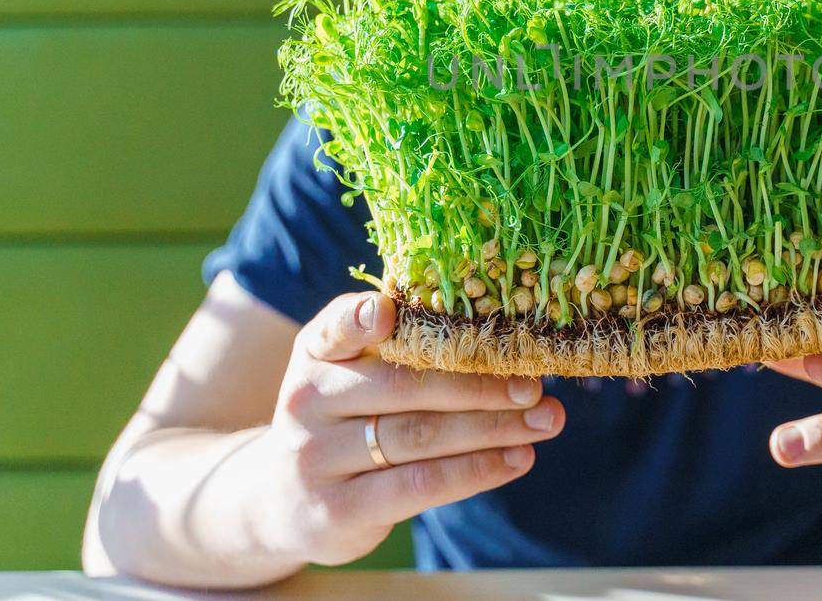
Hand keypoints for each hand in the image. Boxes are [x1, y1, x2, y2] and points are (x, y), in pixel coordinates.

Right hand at [252, 290, 564, 566]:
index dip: (360, 318)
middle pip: (403, 387)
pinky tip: (516, 458)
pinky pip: (418, 486)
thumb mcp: (346, 374)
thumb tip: (496, 337)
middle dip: (479, 384)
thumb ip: (396, 350)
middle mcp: (308, 401)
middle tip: (535, 383)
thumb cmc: (339, 419)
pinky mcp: (338, 509)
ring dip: (491, 428)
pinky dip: (475, 471)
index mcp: (316, 353)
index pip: (336, 328)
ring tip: (544, 421)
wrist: (278, 499)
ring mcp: (317, 458)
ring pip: (418, 437)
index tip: (389, 311)